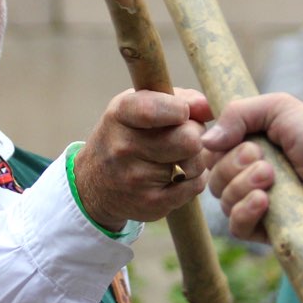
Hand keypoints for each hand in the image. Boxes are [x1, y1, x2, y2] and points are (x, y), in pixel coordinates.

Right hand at [74, 88, 211, 229]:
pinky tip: (180, 174)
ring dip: (196, 158)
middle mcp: (124, 148)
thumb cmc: (126, 134)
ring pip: (196, 163)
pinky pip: (196, 185)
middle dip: (195, 135)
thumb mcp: (139, 105)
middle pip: (188, 139)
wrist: (95, 183)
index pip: (153, 110)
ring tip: (180, 156)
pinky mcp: (152, 204)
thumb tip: (208, 107)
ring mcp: (137, 179)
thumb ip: (177, 98)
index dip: (180, 109)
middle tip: (186, 136)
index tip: (183, 112)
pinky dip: (195, 178)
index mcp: (120, 115)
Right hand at [201, 93, 302, 241]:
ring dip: (244, 185)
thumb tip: (205, 140)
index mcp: (246, 149)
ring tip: (272, 177)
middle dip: (235, 165)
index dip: (218, 148)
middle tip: (265, 161)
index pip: (210, 153)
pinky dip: (244, 212)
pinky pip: (235, 227)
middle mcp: (246, 177)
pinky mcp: (263, 231)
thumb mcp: (280, 109)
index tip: (244, 141)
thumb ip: (238, 112)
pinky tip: (264, 201)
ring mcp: (253, 205)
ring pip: (223, 199)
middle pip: (213, 175)